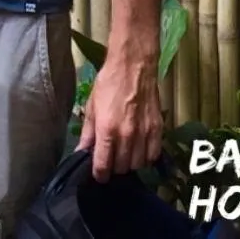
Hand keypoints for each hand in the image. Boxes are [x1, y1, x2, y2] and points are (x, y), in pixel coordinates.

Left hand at [77, 54, 162, 182]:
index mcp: (107, 130)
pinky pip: (153, 155)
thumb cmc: (109, 82)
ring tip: (126, 154)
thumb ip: (87, 133)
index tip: (99, 173)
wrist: (134, 64)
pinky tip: (140, 150)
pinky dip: (146, 157)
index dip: (99, 174)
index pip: (103, 167)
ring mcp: (144, 132)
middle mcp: (126, 135)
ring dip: (130, 163)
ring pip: (137, 165)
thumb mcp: (92, 106)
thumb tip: (81, 153)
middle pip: (121, 169)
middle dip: (114, 167)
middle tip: (112, 158)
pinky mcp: (158, 128)